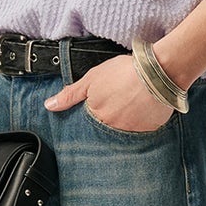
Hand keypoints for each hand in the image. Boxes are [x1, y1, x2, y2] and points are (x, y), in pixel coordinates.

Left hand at [44, 52, 174, 132]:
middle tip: (120, 103)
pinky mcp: (148, 132)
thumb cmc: (124, 72)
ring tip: (132, 105)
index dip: (95, 111)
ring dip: (125, 121)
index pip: (88, 124)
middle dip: (110, 118)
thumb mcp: (92, 78)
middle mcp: (111, 129)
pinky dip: (141, 123)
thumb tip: (49, 106)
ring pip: (123, 131)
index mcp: (96, 117)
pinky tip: (144, 110)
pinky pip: (141, 132)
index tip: (104, 103)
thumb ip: (70, 94)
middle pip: (106, 129)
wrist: (157, 73)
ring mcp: (131, 133)